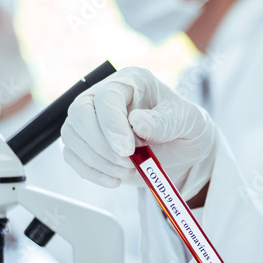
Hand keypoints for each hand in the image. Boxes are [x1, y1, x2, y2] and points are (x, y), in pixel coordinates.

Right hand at [60, 66, 215, 195]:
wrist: (183, 153)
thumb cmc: (185, 129)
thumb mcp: (189, 122)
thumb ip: (166, 121)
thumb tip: (137, 122)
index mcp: (131, 82)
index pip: (106, 96)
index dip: (112, 124)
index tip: (127, 150)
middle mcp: (106, 96)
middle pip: (79, 112)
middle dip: (100, 144)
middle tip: (127, 163)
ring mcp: (93, 119)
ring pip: (72, 135)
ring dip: (97, 160)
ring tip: (128, 171)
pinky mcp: (88, 143)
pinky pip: (73, 156)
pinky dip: (91, 172)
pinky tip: (115, 180)